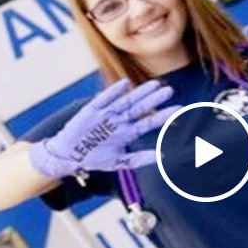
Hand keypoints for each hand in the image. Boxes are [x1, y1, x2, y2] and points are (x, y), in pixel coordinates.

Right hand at [30, 78, 179, 178]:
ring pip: (126, 101)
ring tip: (154, 84)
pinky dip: (114, 92)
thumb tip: (162, 157)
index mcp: (127, 133)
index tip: (178, 109)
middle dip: (154, 100)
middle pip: (140, 108)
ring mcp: (106, 114)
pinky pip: (104, 99)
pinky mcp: (91, 111)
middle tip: (170, 90)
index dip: (162, 116)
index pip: (148, 122)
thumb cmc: (94, 159)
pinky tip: (125, 84)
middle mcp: (119, 121)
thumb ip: (139, 159)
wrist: (69, 156)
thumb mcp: (118, 162)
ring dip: (140, 93)